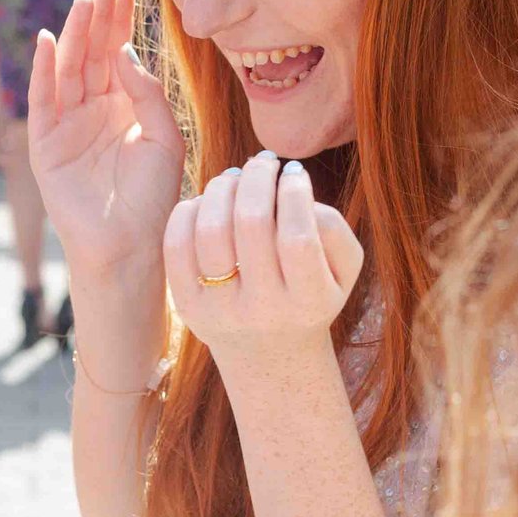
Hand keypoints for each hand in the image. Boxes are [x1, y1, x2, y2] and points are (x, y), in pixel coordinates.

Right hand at [27, 0, 184, 283]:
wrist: (130, 247)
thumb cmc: (154, 200)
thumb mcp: (164, 139)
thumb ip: (148, 94)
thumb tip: (125, 51)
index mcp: (124, 104)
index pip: (119, 50)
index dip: (120, 18)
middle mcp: (94, 108)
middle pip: (93, 51)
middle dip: (99, 16)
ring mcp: (67, 125)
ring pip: (69, 68)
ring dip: (74, 34)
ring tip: (82, 2)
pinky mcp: (46, 145)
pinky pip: (43, 101)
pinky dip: (42, 71)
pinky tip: (46, 41)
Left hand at [164, 153, 362, 371]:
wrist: (269, 355)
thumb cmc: (310, 294)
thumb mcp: (341, 271)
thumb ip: (333, 228)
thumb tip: (292, 188)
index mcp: (309, 301)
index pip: (298, 237)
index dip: (294, 193)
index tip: (294, 172)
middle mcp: (263, 310)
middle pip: (251, 224)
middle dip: (256, 178)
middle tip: (262, 161)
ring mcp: (220, 310)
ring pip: (210, 230)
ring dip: (222, 188)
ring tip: (234, 177)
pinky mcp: (187, 307)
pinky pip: (176, 246)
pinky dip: (188, 211)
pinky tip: (207, 202)